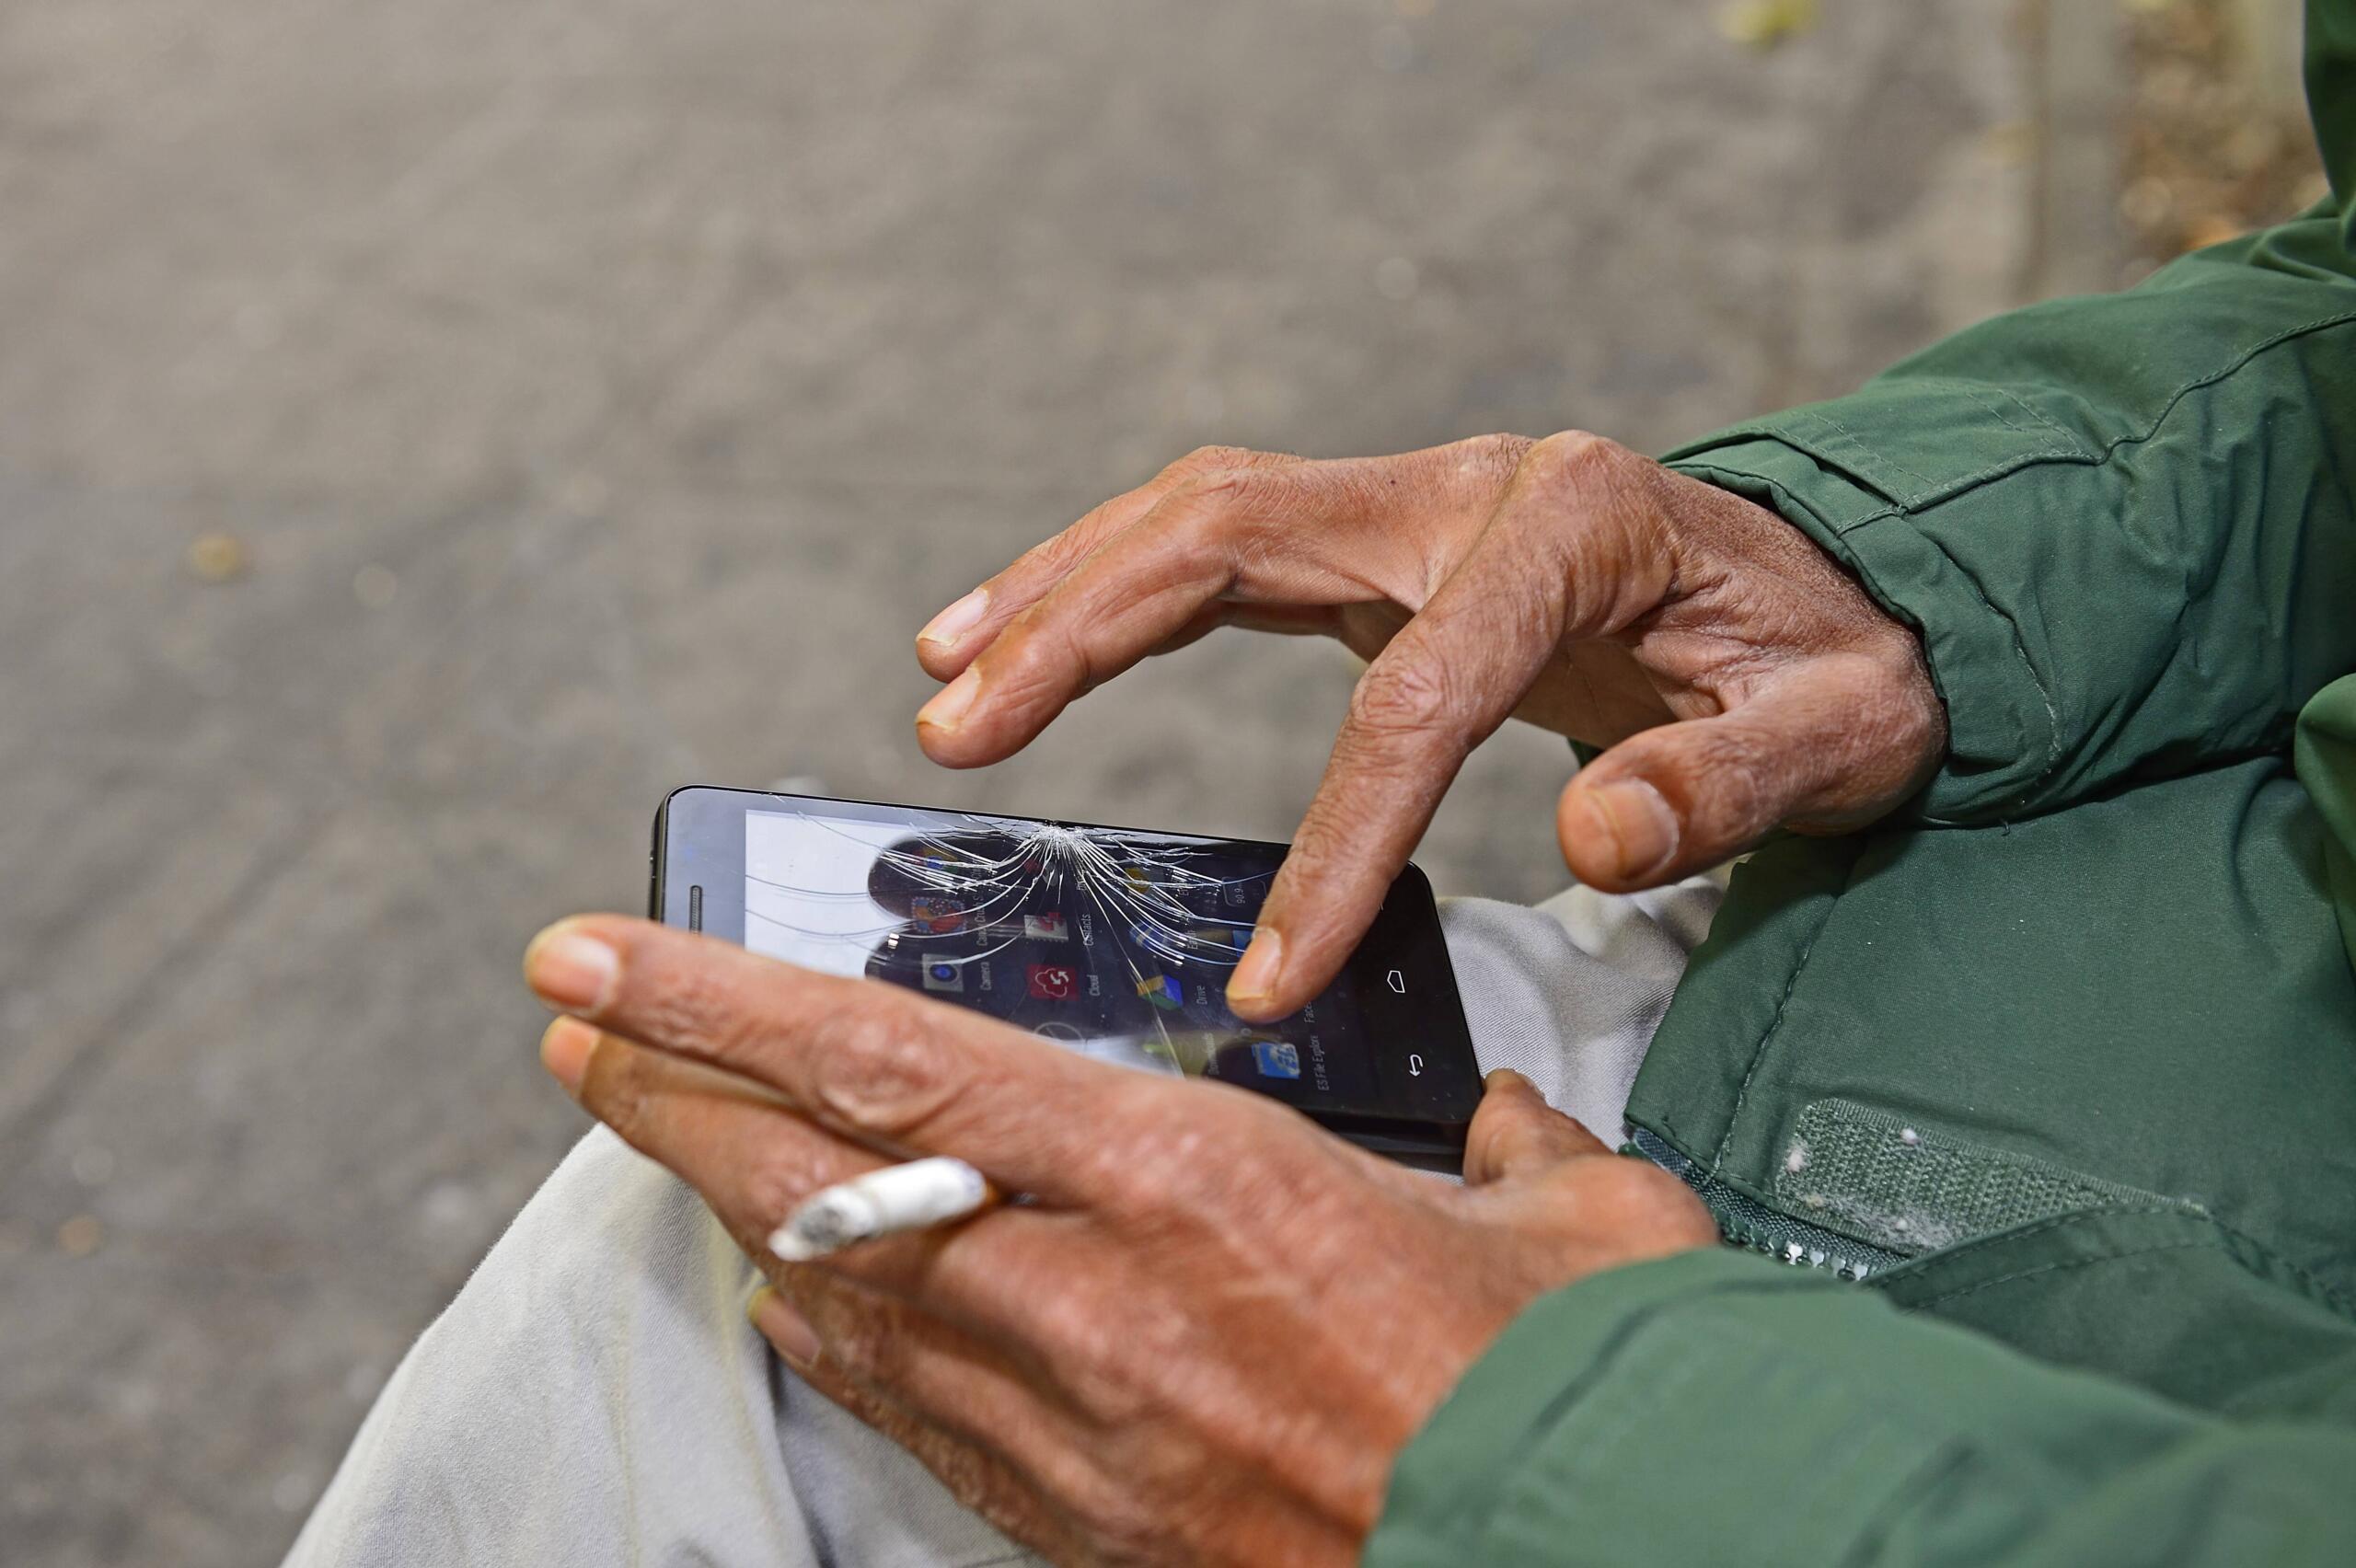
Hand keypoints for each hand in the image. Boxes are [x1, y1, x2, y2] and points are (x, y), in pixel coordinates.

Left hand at [525, 916, 1717, 1566]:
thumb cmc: (1570, 1414)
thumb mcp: (1577, 1225)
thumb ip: (1515, 1145)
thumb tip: (1503, 1126)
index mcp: (1191, 1182)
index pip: (887, 1064)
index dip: (716, 1002)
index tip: (602, 952)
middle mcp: (1090, 1298)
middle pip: (806, 1182)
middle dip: (668, 1091)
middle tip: (576, 1024)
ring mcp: (1065, 1426)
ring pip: (832, 1298)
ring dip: (738, 1209)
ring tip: (671, 1134)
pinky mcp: (1075, 1525)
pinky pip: (907, 1410)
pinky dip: (837, 1333)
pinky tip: (804, 1294)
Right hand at [910, 435, 1944, 1017]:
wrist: (1855, 590)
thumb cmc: (1843, 664)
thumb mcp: (1841, 731)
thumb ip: (1727, 785)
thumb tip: (1592, 840)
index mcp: (1575, 526)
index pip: (1414, 691)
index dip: (1337, 840)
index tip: (1274, 975)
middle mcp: (1473, 487)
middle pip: (1234, 531)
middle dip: (1086, 630)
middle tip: (961, 728)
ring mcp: (1421, 501)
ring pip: (1199, 517)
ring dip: (1063, 590)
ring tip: (949, 676)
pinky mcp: (1390, 539)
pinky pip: (1222, 546)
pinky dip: (1112, 586)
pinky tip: (1029, 635)